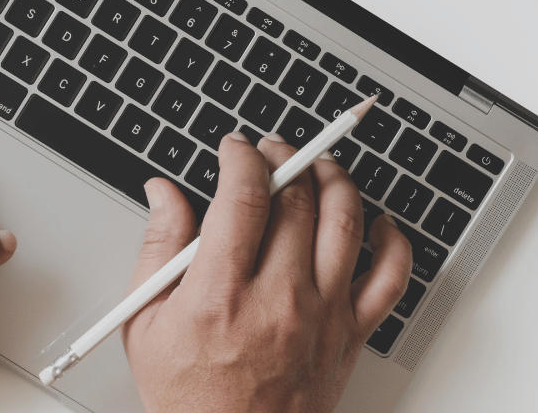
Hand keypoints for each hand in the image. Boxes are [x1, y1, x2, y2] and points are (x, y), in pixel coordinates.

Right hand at [122, 133, 412, 412]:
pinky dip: (393, 240)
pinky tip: (376, 222)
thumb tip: (163, 193)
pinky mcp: (350, 335)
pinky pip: (391, 277)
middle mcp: (278, 301)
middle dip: (284, 157)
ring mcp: (321, 316)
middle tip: (271, 151)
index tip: (235, 149)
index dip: (242, 157)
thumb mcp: (144, 324)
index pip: (243, 197)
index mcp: (220, 295)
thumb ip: (156, 249)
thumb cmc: (190, 397)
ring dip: (333, 179)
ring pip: (345, 222)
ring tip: (318, 166)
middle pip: (296, 200)